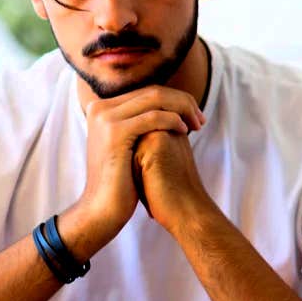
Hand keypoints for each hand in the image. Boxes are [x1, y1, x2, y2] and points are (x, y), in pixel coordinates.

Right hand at [62, 86, 204, 257]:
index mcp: (103, 108)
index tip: (195, 114)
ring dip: (183, 109)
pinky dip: (173, 120)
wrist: (102, 209)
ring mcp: (105, 118)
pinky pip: (153, 117)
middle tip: (201, 119)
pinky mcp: (114, 132)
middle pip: (153, 92)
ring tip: (198, 124)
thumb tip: (169, 106)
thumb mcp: (130, 144)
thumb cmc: (121, 180)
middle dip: (183, 102)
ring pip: (155, 99)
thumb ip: (141, 122)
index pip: (147, 92)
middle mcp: (101, 108)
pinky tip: (185, 130)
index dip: (176, 99)